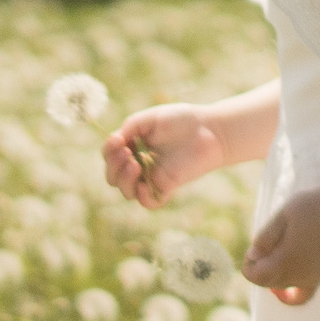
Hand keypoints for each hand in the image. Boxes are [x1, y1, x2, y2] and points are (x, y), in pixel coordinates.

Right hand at [106, 104, 225, 207]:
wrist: (210, 129)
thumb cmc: (181, 120)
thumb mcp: (150, 118)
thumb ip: (130, 128)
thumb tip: (117, 142)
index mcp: (133, 147)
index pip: (110, 156)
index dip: (109, 150)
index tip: (119, 140)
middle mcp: (140, 164)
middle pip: (114, 178)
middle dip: (114, 166)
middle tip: (127, 153)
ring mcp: (153, 177)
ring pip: (128, 192)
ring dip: (124, 180)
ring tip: (135, 165)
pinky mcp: (168, 186)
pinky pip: (150, 202)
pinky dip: (143, 197)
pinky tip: (144, 185)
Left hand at [241, 188, 319, 304]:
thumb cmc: (311, 207)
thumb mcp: (282, 215)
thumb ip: (266, 237)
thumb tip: (252, 256)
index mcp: (287, 257)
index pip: (256, 276)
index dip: (248, 266)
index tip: (253, 249)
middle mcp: (300, 273)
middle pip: (266, 282)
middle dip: (258, 269)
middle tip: (265, 247)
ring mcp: (312, 277)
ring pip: (281, 287)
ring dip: (271, 276)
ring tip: (276, 253)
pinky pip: (301, 297)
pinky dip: (289, 296)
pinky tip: (283, 287)